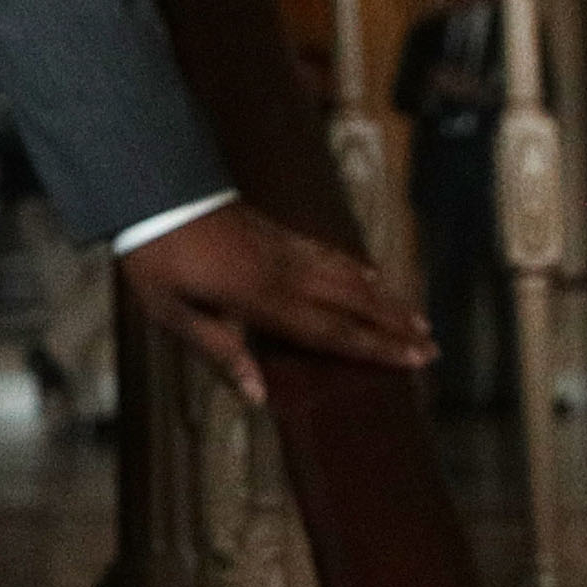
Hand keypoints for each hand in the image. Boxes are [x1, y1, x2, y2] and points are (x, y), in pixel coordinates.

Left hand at [118, 201, 433, 406]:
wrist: (153, 191)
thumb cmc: (156, 258)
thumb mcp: (172, 312)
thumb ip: (218, 350)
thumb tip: (258, 395)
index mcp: (262, 299)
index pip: (332, 331)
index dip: (375, 347)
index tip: (414, 360)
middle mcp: (284, 273)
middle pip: (352, 302)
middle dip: (394, 324)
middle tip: (433, 344)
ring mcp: (282, 248)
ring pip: (346, 274)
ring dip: (384, 296)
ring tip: (415, 314)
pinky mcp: (274, 231)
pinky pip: (326, 252)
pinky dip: (354, 266)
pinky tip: (367, 272)